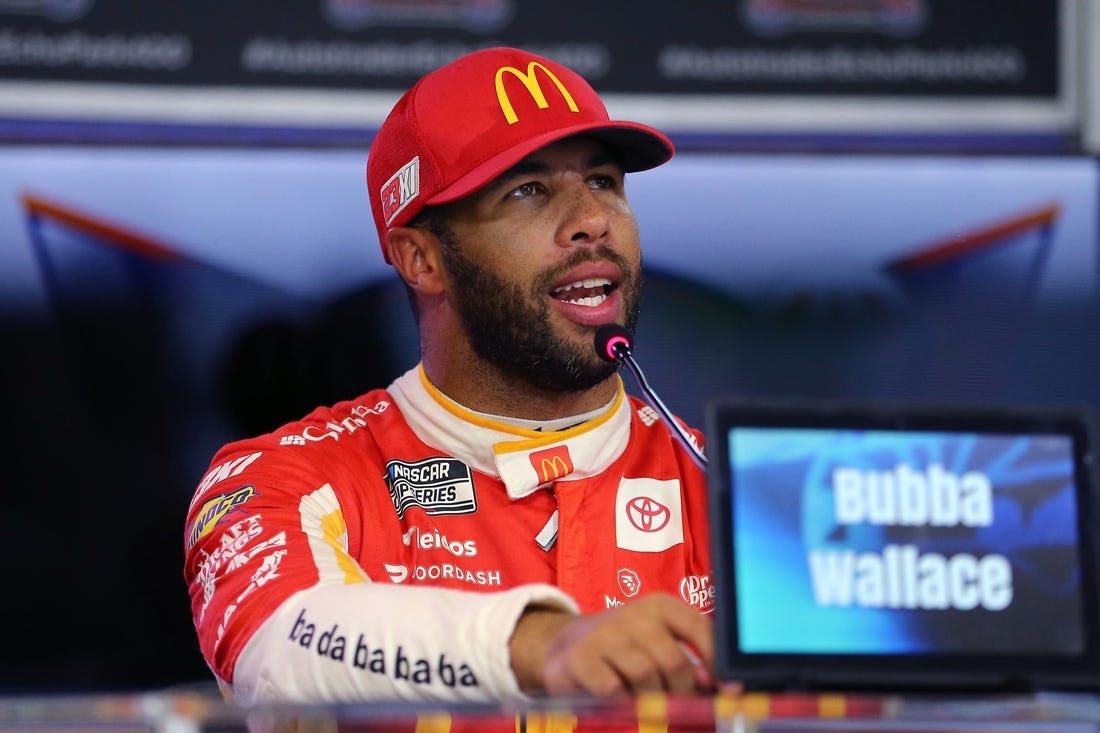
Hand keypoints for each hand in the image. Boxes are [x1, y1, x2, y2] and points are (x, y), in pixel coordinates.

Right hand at [509, 592, 713, 697]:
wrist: (563, 647)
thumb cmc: (623, 650)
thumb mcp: (657, 645)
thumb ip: (689, 662)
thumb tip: (718, 686)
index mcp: (660, 606)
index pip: (699, 628)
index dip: (718, 662)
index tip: (730, 690)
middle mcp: (633, 614)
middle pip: (674, 661)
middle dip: (682, 692)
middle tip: (678, 706)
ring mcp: (604, 633)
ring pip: (645, 677)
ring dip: (651, 701)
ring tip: (645, 702)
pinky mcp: (580, 657)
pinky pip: (614, 690)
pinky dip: (622, 703)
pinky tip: (619, 701)